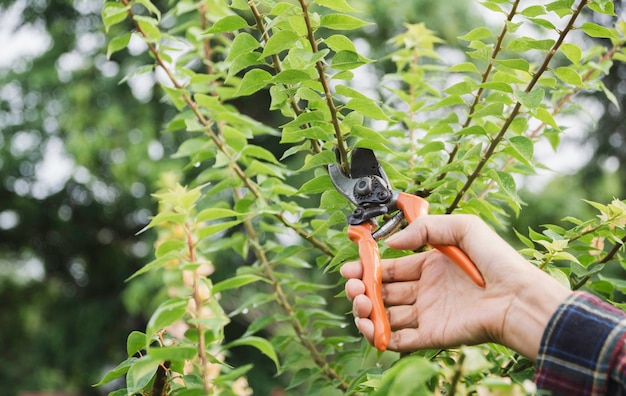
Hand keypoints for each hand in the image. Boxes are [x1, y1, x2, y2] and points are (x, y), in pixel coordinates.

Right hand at [341, 214, 571, 359]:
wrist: (519, 297)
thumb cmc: (498, 261)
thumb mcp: (464, 227)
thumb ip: (426, 228)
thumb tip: (391, 243)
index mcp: (430, 266)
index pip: (391, 269)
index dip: (368, 268)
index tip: (351, 267)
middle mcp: (426, 291)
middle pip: (384, 293)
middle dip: (362, 290)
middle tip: (353, 287)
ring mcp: (429, 315)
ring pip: (387, 317)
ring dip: (367, 313)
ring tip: (360, 304)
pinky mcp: (433, 336)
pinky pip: (401, 341)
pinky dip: (382, 338)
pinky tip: (371, 327)